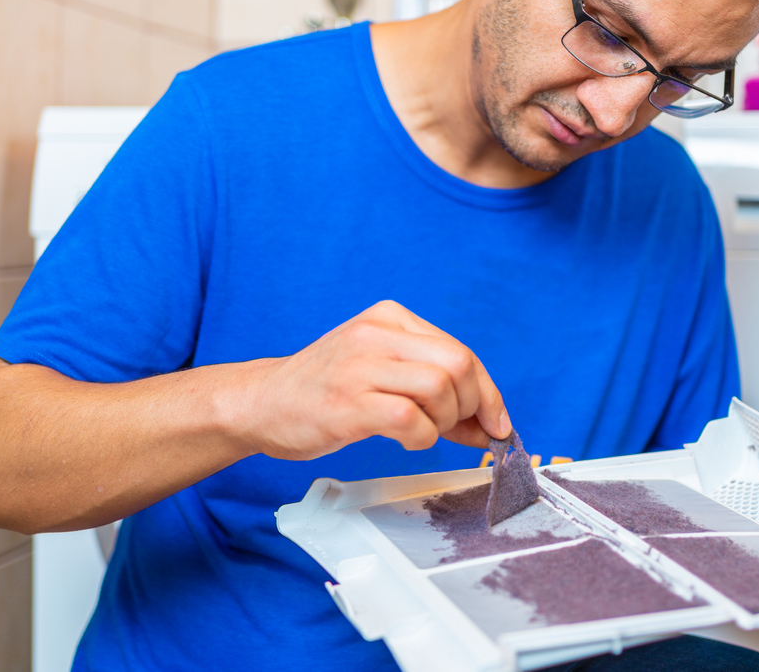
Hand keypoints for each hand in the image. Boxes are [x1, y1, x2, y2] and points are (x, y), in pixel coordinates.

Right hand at [240, 300, 510, 460]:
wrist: (261, 403)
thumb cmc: (326, 391)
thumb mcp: (381, 371)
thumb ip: (433, 389)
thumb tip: (491, 425)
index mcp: (390, 318)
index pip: (461, 351)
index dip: (489, 392)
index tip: (498, 423)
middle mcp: (377, 333)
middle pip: (458, 365)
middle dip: (473, 407)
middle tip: (458, 431)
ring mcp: (361, 365)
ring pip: (440, 389)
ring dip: (445, 423)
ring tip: (423, 431)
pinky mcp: (349, 402)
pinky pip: (411, 420)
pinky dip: (422, 438)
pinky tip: (406, 439)